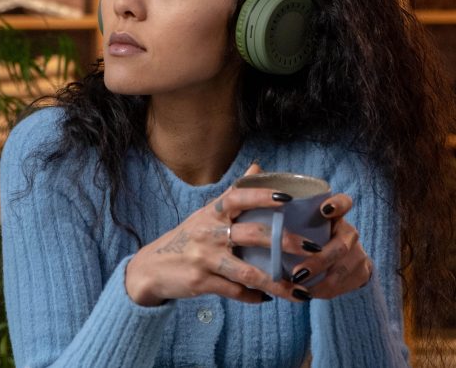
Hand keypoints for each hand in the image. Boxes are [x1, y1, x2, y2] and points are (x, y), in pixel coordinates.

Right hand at [125, 164, 319, 305]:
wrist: (152, 267)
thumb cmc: (187, 237)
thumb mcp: (206, 213)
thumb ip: (233, 193)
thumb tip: (257, 165)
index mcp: (212, 213)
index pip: (237, 198)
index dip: (261, 196)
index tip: (287, 198)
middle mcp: (208, 233)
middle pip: (252, 234)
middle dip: (284, 242)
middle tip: (312, 249)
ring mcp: (205, 258)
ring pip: (247, 271)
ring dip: (276, 282)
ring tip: (300, 291)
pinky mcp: (202, 282)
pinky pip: (234, 291)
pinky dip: (254, 296)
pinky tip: (268, 299)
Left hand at [289, 194, 373, 298]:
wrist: (341, 261)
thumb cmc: (310, 237)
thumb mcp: (302, 223)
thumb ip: (285, 217)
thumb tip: (256, 195)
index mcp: (335, 215)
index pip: (344, 203)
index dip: (337, 205)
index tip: (324, 210)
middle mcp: (349, 232)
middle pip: (341, 245)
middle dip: (318, 261)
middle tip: (297, 273)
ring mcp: (358, 253)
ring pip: (342, 268)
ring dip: (320, 280)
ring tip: (298, 287)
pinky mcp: (361, 272)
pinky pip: (343, 284)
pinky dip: (323, 290)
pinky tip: (307, 293)